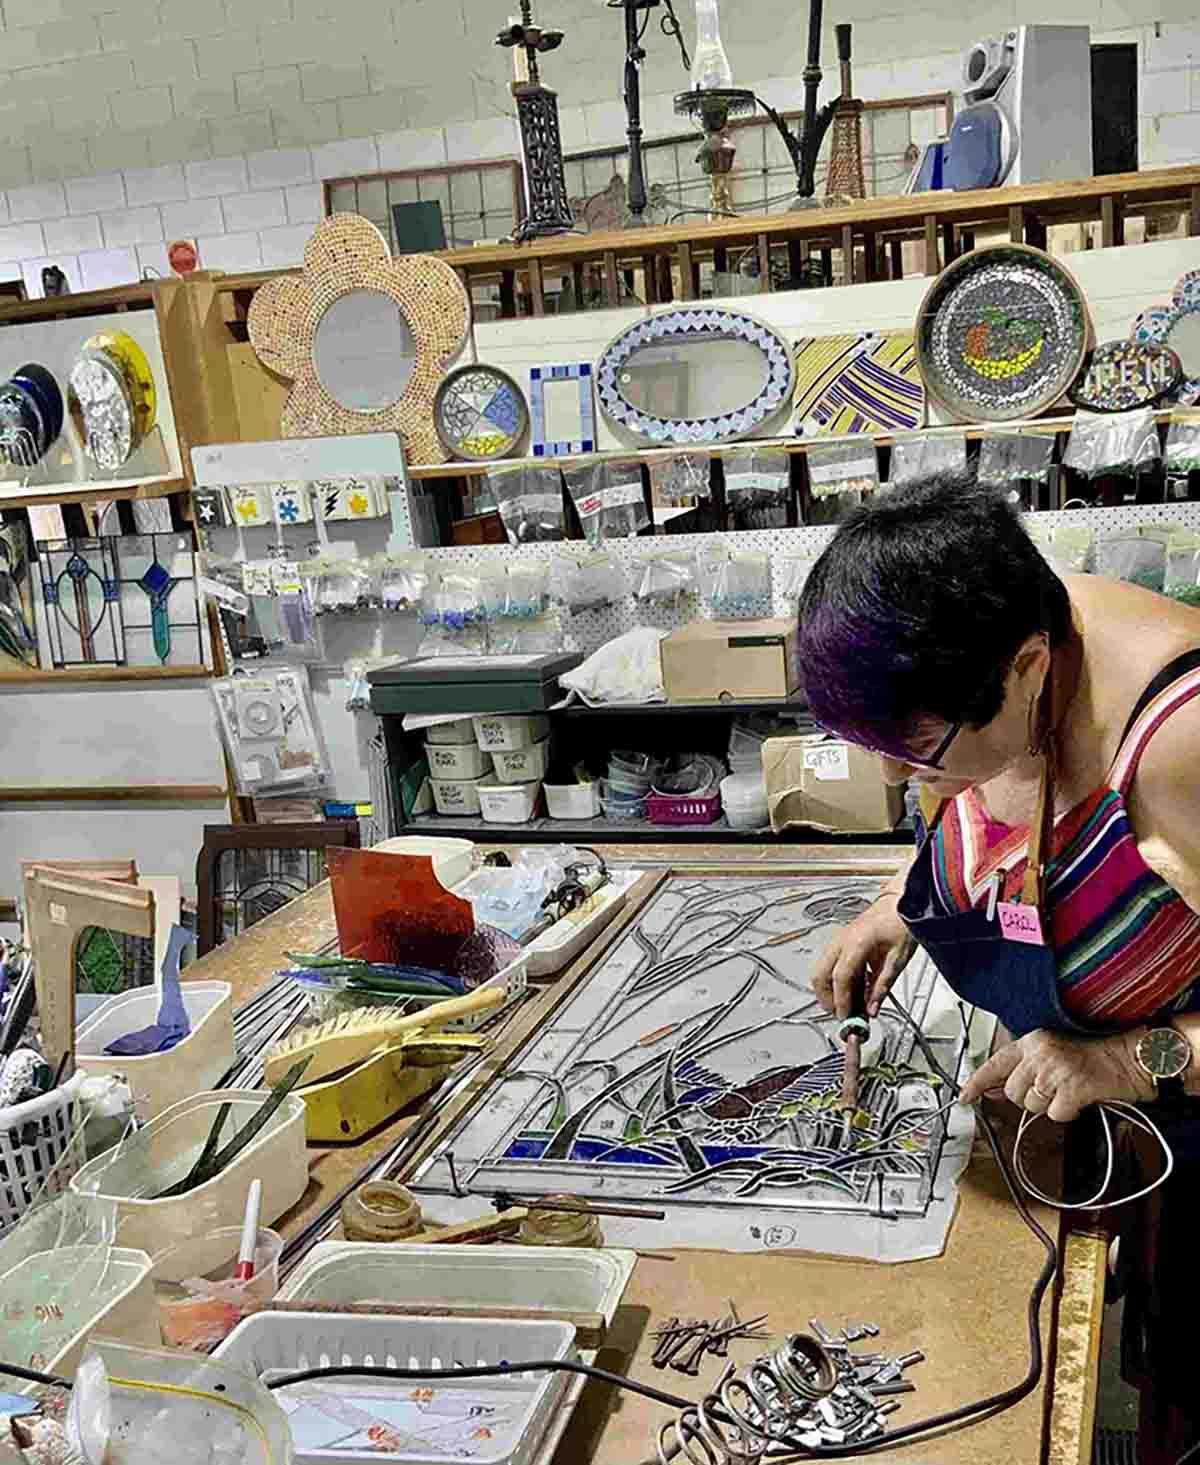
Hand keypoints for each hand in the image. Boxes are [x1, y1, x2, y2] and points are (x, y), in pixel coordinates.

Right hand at [810, 893, 915, 1019]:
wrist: (901, 902)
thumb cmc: (901, 923)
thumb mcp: (897, 960)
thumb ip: (882, 986)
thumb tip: (872, 1008)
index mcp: (856, 943)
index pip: (840, 977)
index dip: (841, 1000)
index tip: (846, 1017)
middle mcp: (842, 941)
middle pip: (820, 975)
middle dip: (827, 998)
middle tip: (842, 1014)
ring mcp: (839, 940)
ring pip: (822, 970)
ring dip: (831, 991)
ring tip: (849, 1005)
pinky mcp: (842, 942)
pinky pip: (831, 965)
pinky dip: (837, 981)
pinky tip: (853, 990)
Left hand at [959, 1027, 1154, 1121]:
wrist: (1130, 1057)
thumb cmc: (1094, 1056)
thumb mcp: (1052, 1054)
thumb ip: (1023, 1069)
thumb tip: (993, 1089)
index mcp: (1032, 1041)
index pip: (995, 1063)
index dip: (976, 1082)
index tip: (964, 1096)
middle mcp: (1040, 1053)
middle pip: (1012, 1092)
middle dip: (1029, 1098)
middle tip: (1052, 1089)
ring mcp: (1055, 1070)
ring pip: (1032, 1105)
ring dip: (1049, 1105)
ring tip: (1068, 1090)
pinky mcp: (1072, 1088)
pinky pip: (1055, 1114)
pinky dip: (1068, 1112)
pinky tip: (1080, 1097)